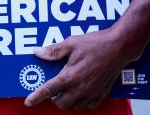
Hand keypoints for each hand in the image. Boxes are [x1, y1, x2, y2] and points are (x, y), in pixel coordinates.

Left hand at [24, 26, 140, 109]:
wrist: (120, 46)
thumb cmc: (96, 43)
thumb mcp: (72, 43)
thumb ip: (54, 51)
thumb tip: (38, 52)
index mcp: (70, 76)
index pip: (48, 90)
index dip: (36, 97)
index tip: (28, 102)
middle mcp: (80, 88)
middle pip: (60, 103)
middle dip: (53, 99)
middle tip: (53, 90)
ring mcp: (92, 92)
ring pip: (74, 106)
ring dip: (67, 101)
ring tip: (66, 91)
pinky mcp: (102, 93)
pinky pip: (89, 106)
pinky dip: (82, 103)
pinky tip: (81, 93)